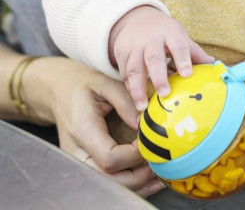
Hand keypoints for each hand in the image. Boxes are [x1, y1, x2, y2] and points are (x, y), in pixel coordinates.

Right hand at [24, 57, 163, 196]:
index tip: (151, 141)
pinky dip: (129, 183)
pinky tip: (147, 177)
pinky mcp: (84, 164)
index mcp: (82, 129)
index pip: (110, 158)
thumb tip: (145, 123)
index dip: (134, 155)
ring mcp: (78, 162)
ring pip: (109, 185)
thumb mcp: (106, 83)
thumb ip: (126, 102)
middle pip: (110, 180)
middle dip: (139, 176)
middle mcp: (76, 152)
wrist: (59, 92)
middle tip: (161, 161)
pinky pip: (107, 181)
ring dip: (137, 184)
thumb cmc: (83, 85)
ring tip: (159, 172)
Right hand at [109, 6, 213, 109]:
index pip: (179, 46)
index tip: (187, 74)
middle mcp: (151, 39)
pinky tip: (135, 101)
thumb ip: (195, 53)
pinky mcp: (121, 54)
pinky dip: (129, 88)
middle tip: (165, 94)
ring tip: (143, 107)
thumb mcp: (180, 37)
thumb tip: (214, 66)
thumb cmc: (165, 33)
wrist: (137, 19)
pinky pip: (123, 73)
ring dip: (137, 88)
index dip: (183, 59)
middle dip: (158, 76)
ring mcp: (134, 46)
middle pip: (154, 58)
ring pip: (134, 68)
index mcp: (171, 33)